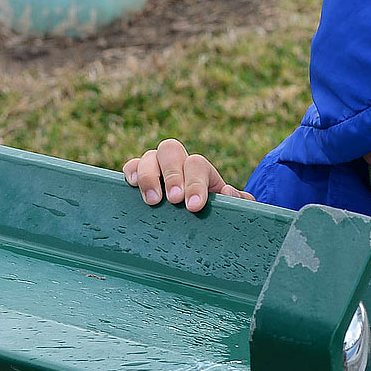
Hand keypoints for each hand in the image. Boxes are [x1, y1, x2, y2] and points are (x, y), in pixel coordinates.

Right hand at [123, 138, 253, 211]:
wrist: (200, 221)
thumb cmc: (218, 214)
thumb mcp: (236, 209)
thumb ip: (240, 201)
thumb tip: (227, 192)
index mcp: (201, 169)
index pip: (197, 164)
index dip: (195, 184)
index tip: (194, 206)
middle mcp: (178, 162)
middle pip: (171, 150)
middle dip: (172, 175)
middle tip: (174, 200)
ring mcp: (157, 167)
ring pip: (149, 156)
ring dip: (149, 176)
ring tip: (153, 201)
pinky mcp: (140, 177)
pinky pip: (131, 167)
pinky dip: (131, 172)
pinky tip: (133, 186)